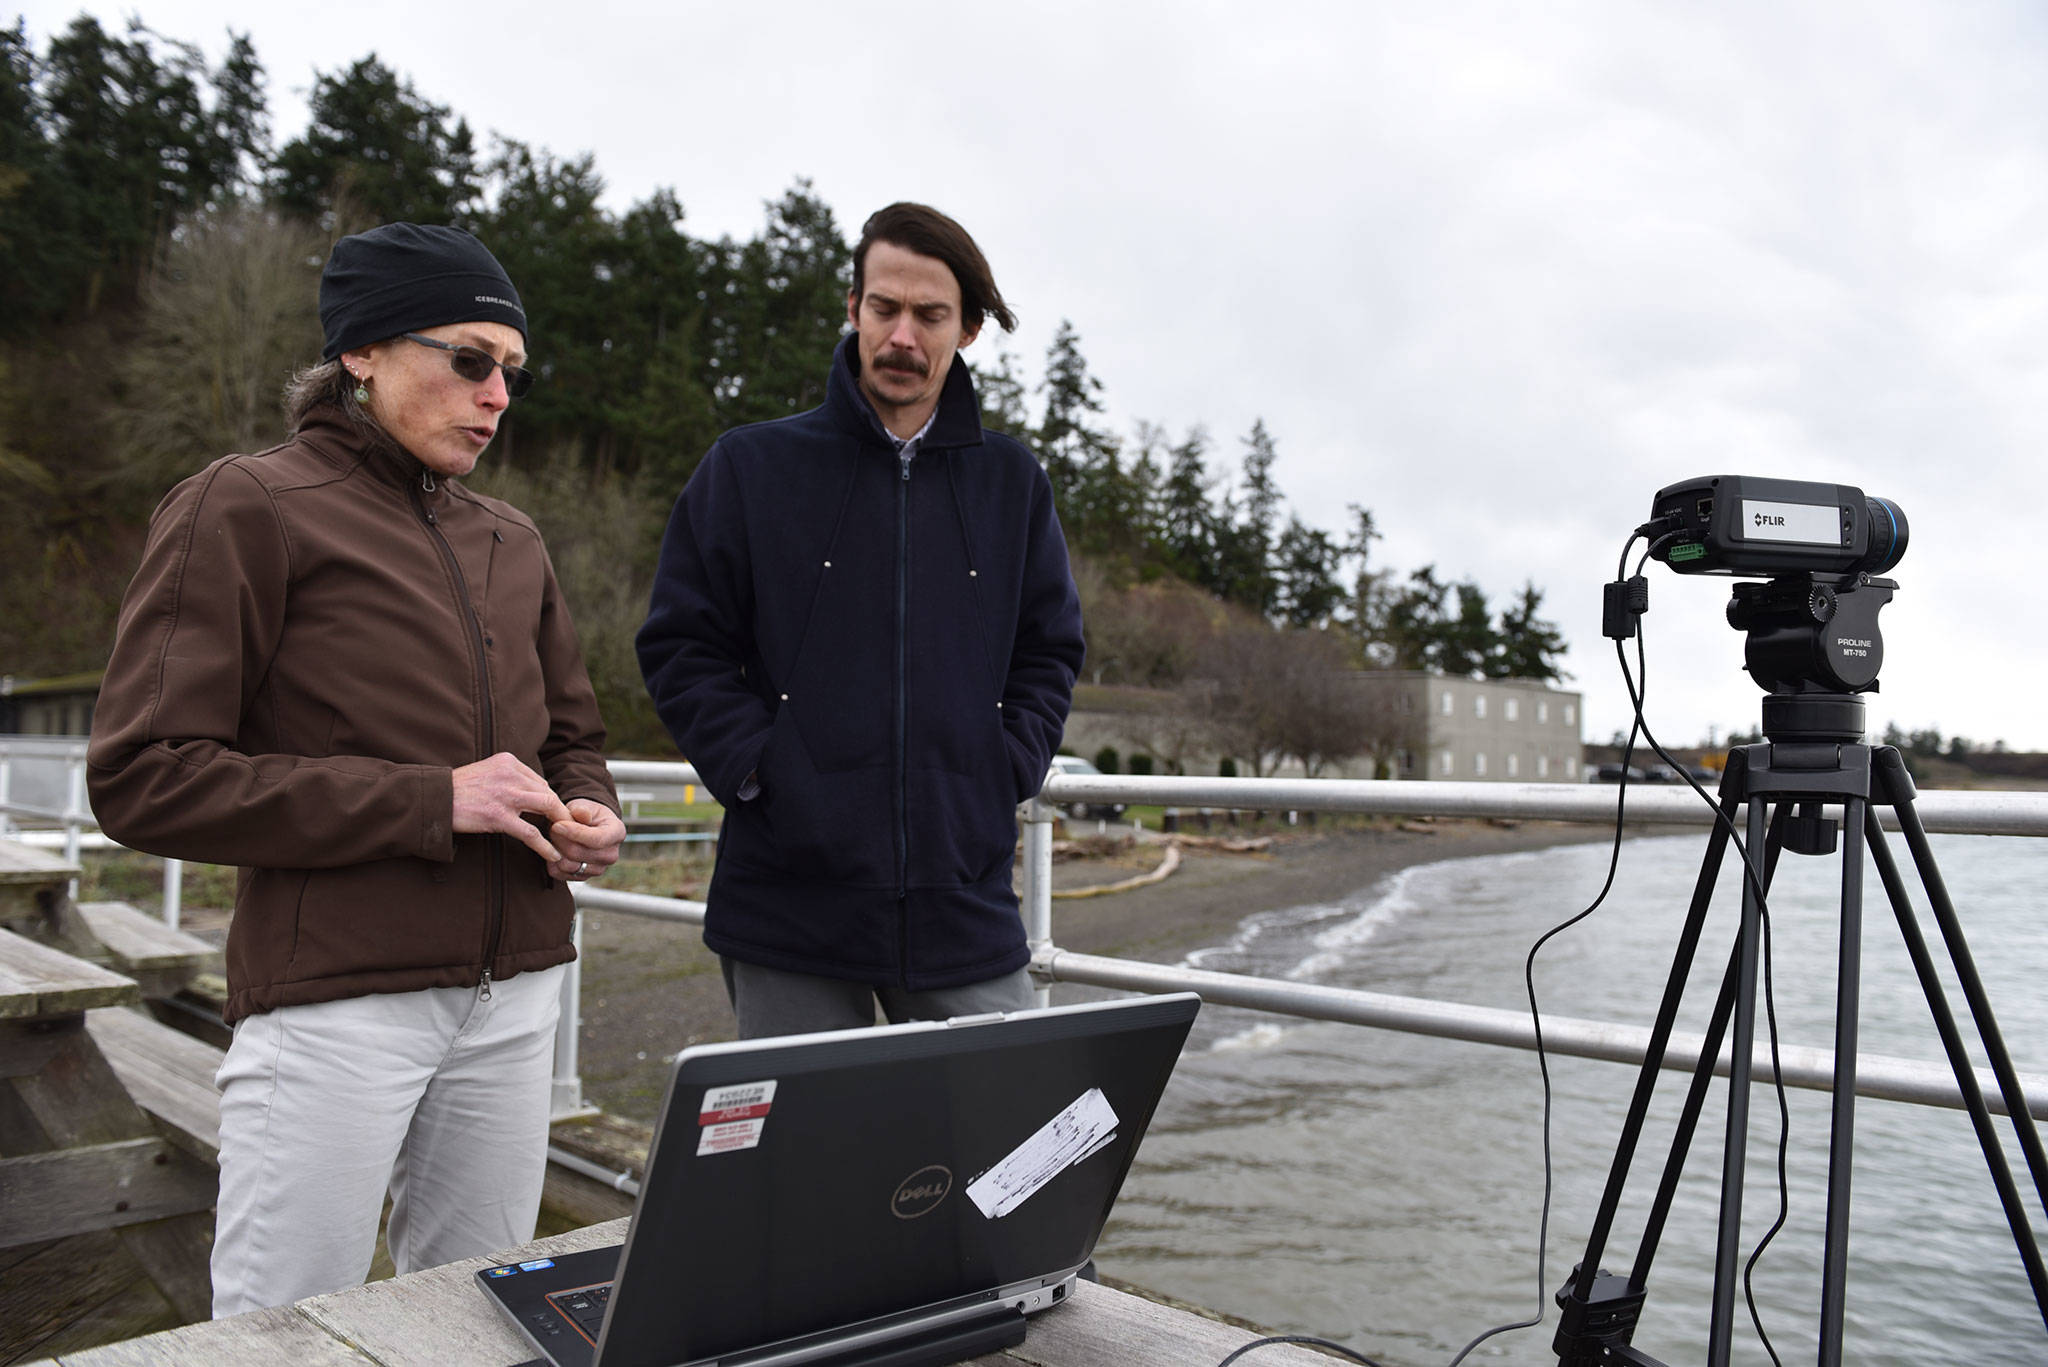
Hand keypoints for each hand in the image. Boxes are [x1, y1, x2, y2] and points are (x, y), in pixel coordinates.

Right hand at [452, 753, 572, 862]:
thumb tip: (531, 793)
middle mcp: (510, 774)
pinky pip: (530, 832)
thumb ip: (508, 779)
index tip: (552, 815)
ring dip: (559, 825)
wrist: (433, 799)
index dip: (549, 800)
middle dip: (560, 812)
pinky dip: (545, 845)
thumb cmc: (458, 790)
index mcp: (508, 762)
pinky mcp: (498, 816)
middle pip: (548, 792)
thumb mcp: (486, 773)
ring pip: (546, 807)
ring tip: (565, 840)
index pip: (539, 781)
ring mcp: (505, 794)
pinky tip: (553, 854)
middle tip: (565, 829)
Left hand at [548, 798, 625, 881]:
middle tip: (552, 827)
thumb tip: (582, 814)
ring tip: (554, 837)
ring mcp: (599, 869)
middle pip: (578, 853)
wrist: (586, 827)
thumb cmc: (585, 814)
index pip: (596, 839)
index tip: (557, 825)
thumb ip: (582, 809)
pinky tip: (554, 849)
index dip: (574, 833)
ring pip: (568, 865)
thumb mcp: (584, 805)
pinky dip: (552, 862)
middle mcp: (611, 855)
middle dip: (560, 839)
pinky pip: (561, 874)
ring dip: (555, 851)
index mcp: (617, 833)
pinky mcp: (584, 877)